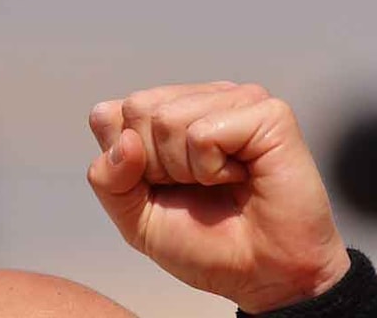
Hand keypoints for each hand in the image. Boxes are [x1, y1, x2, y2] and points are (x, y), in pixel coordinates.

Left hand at [86, 82, 350, 312]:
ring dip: (186, 170)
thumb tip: (125, 140)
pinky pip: (203, 135)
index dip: (122, 161)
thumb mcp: (135, 216)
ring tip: (220, 184)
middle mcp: (201, 98)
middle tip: (195, 188)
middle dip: (154, 165)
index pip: (108, 114)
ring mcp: (237, 101)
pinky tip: (240, 178)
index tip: (159, 187)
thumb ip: (108, 179)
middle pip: (137, 109)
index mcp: (167, 111)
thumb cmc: (205, 243)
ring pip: (168, 119)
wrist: (264, 278)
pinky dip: (212, 169)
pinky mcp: (268, 115)